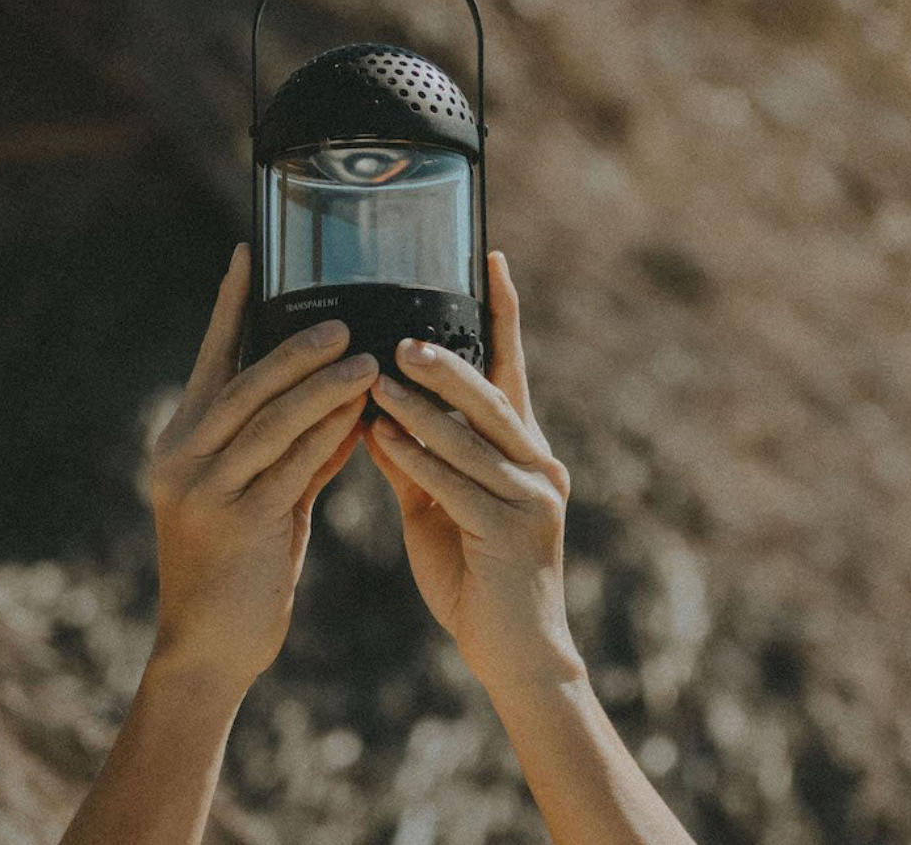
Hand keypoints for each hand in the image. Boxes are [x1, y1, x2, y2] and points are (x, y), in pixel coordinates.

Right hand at [145, 243, 377, 692]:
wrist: (207, 647)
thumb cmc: (239, 566)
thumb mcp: (259, 496)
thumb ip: (292, 449)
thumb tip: (342, 401)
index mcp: (181, 440)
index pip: (211, 358)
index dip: (231, 305)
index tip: (250, 253)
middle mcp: (183, 457)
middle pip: (245, 384)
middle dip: (294, 347)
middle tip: (342, 319)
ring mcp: (205, 490)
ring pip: (270, 421)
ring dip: (321, 387)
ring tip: (365, 360)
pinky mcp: (237, 523)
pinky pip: (292, 468)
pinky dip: (328, 439)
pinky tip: (360, 418)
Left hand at [363, 250, 583, 692]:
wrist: (514, 654)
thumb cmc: (474, 574)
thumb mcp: (438, 506)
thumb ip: (415, 459)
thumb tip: (373, 410)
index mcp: (523, 450)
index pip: (511, 368)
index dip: (502, 313)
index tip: (492, 257)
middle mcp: (538, 464)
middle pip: (490, 395)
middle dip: (444, 363)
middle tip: (399, 337)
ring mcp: (531, 498)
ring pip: (470, 436)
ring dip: (420, 406)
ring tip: (377, 377)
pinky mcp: (513, 533)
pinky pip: (457, 484)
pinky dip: (419, 457)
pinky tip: (384, 437)